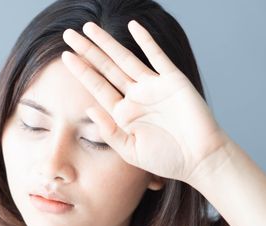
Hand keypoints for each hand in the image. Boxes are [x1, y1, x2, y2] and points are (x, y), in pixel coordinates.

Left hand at [61, 20, 228, 182]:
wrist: (200, 159)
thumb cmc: (166, 159)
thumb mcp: (130, 150)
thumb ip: (109, 131)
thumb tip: (88, 109)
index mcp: (123, 113)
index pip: (97, 87)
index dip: (81, 71)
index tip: (65, 57)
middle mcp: (135, 96)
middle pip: (106, 68)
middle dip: (87, 51)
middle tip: (68, 35)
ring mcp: (153, 87)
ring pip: (125, 58)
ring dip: (107, 43)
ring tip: (88, 28)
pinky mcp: (173, 81)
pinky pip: (157, 56)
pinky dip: (146, 41)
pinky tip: (133, 26)